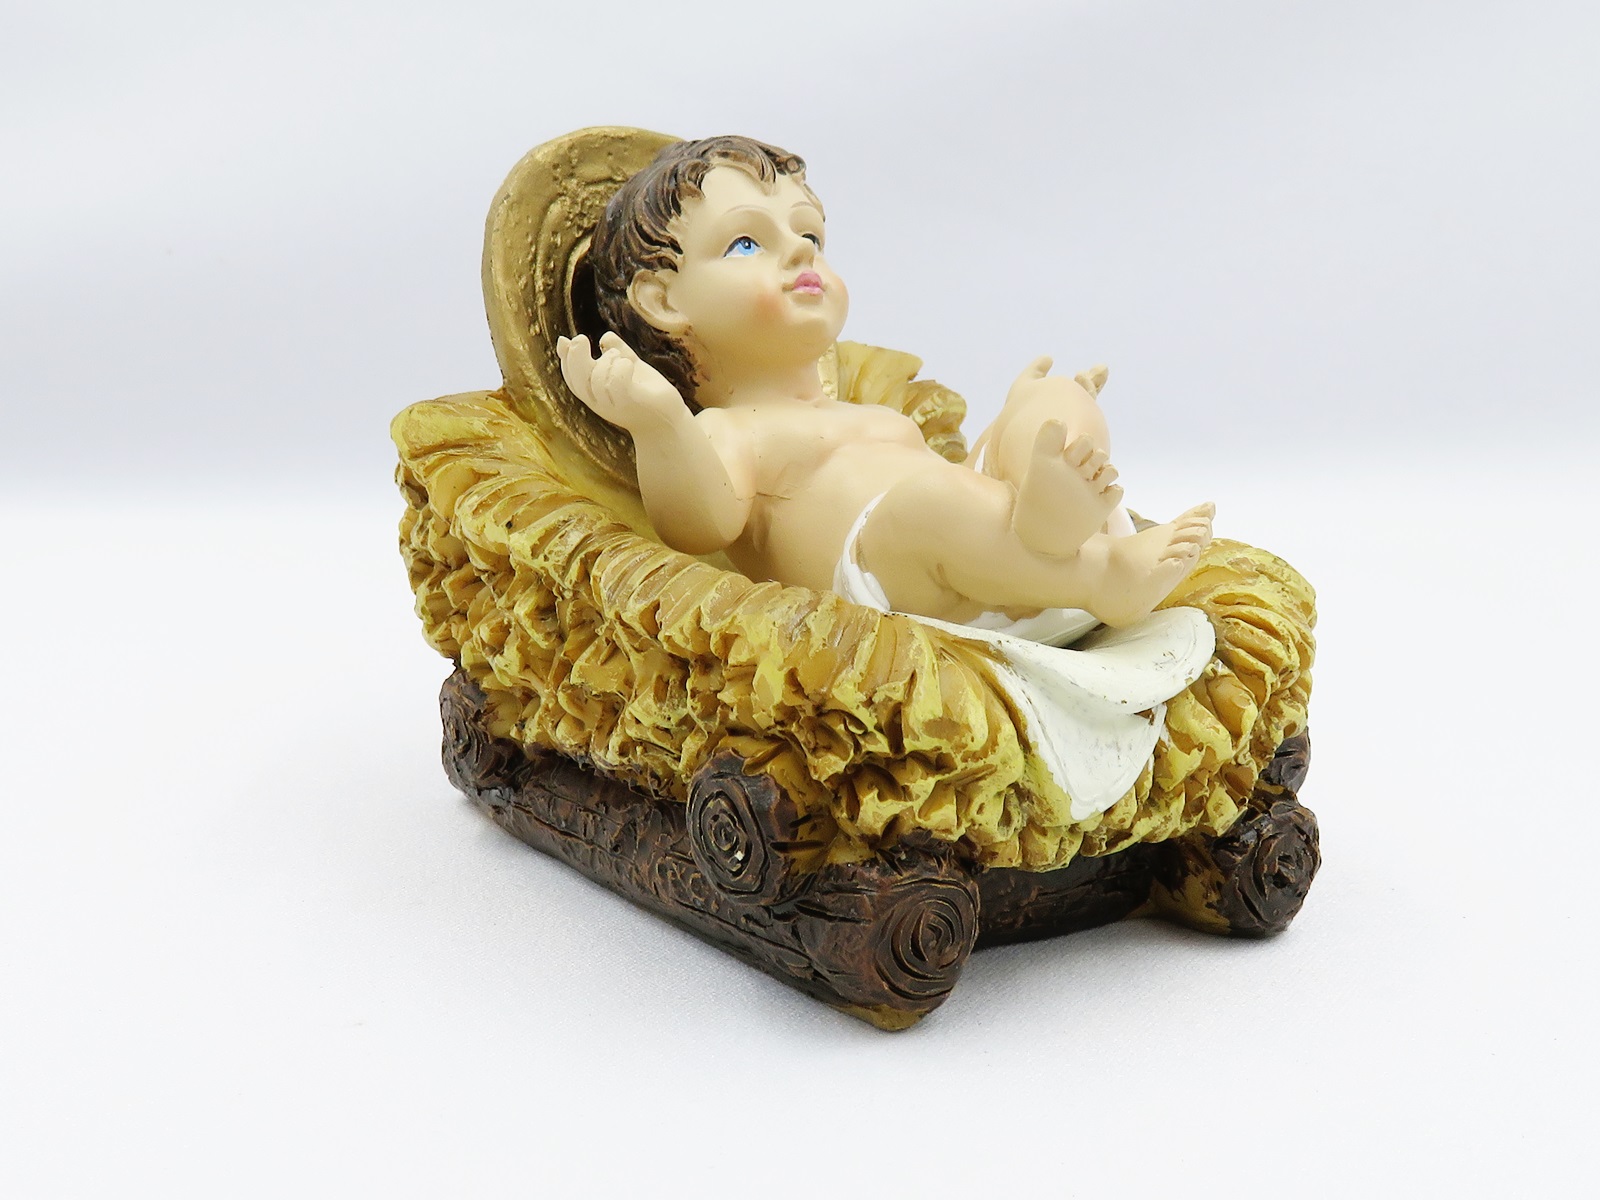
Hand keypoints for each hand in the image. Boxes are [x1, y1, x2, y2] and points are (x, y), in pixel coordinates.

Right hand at [557, 332, 684, 431]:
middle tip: (582, 338)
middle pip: (577, 379)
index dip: (565, 358)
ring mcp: (613, 404)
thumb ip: (618, 351)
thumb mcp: (630, 368)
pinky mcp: (630, 403)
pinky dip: (620, 368)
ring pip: (596, 380)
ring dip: (607, 360)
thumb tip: (605, 337)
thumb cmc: (646, 394)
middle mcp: (599, 402)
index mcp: (594, 393)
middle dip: (574, 356)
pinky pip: (616, 384)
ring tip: (621, 357)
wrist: (667, 422)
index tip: (566, 340)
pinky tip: (629, 363)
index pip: (571, 377)